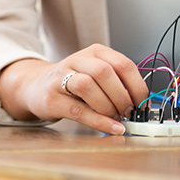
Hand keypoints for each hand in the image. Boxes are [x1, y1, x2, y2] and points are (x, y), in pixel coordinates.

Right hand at [0, 44, 147, 134]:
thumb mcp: (96, 74)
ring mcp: (62, 77)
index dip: (137, 86)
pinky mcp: (52, 98)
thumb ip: (116, 83)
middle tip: (129, 112)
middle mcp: (78, 60)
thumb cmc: (73, 82)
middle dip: (122, 96)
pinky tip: (111, 127)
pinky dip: (99, 121)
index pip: (123, 64)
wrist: (36, 85)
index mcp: (95, 52)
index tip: (143, 103)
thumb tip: (140, 104)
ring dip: (108, 106)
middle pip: (105, 73)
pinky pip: (78, 110)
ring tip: (117, 118)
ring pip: (88, 86)